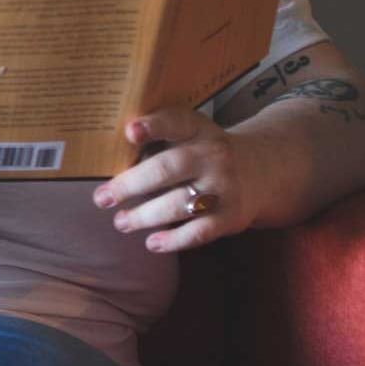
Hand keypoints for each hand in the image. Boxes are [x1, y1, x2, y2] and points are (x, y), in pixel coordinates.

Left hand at [93, 107, 262, 254]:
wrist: (263, 170)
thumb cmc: (203, 152)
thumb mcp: (188, 134)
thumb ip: (156, 139)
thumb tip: (101, 155)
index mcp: (197, 129)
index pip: (175, 122)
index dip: (153, 126)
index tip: (130, 132)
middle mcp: (213, 155)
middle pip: (167, 169)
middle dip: (130, 185)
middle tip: (102, 198)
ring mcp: (224, 186)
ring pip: (179, 204)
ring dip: (145, 216)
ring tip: (121, 222)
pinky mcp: (231, 216)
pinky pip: (199, 232)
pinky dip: (174, 240)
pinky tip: (152, 243)